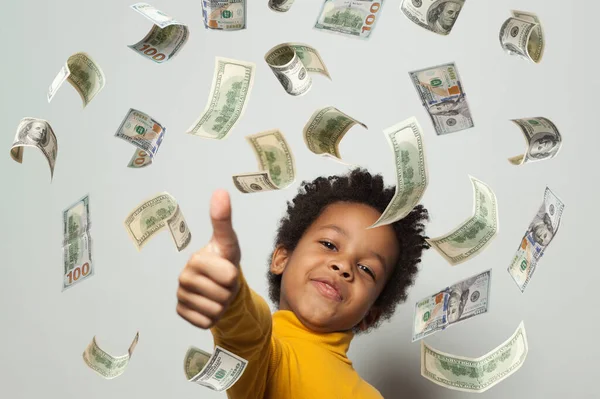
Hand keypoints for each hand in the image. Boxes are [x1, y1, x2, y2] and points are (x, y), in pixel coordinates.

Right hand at [176, 189, 240, 328]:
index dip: (234, 276)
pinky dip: (212, 317)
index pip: (229, 277)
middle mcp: (184, 278)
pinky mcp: (182, 313)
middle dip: (228, 292)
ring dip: (222, 305)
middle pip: (223, 296)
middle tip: (223, 283)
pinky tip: (208, 305)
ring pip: (216, 311)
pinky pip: (206, 322)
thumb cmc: (224, 260)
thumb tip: (220, 191)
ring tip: (217, 292)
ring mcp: (181, 297)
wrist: (219, 284)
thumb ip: (224, 219)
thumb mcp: (229, 242)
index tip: (226, 268)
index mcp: (196, 260)